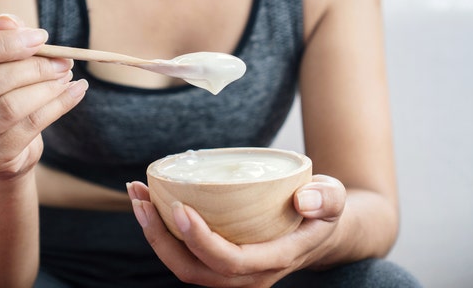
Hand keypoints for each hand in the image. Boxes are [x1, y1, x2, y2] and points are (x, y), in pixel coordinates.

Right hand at [0, 14, 87, 179]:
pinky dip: (59, 107)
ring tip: (67, 75)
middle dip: (34, 68)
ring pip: (10, 107)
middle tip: (63, 60)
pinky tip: (75, 92)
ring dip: (47, 88)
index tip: (42, 38)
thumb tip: (9, 22)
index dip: (5, 44)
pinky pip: (29, 128)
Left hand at [127, 175, 345, 286]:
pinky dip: (162, 233)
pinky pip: (185, 256)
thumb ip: (326, 198)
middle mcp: (250, 275)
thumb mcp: (334, 199)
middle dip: (161, 238)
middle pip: (195, 271)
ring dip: (154, 235)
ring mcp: (232, 273)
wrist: (319, 231)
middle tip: (142, 198)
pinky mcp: (220, 262)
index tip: (179, 207)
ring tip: (137, 197)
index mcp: (275, 259)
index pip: (230, 262)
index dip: (200, 240)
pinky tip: (149, 203)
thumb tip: (303, 201)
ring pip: (184, 267)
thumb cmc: (322, 211)